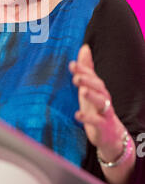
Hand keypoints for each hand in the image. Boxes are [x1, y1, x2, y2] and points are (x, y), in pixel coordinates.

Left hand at [69, 44, 125, 160]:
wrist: (111, 135)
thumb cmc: (96, 108)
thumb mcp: (89, 88)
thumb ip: (87, 69)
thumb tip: (84, 47)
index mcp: (99, 89)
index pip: (92, 76)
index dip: (83, 70)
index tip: (72, 64)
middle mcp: (104, 98)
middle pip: (99, 87)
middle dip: (88, 80)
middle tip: (76, 77)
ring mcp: (105, 112)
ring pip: (101, 102)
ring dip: (92, 96)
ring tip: (82, 91)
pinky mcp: (103, 126)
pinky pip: (97, 121)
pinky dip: (87, 118)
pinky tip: (77, 115)